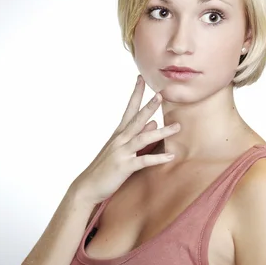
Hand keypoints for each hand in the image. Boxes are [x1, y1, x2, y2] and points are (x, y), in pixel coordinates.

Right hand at [72, 75, 179, 205]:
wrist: (88, 185)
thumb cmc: (105, 167)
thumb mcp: (120, 148)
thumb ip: (137, 135)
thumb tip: (153, 122)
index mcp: (119, 134)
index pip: (129, 109)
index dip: (136, 94)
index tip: (141, 79)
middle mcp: (120, 139)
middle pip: (136, 119)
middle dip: (149, 106)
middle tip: (161, 94)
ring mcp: (122, 152)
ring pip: (143, 138)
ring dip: (161, 132)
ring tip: (177, 126)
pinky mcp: (124, 166)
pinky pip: (144, 161)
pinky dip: (158, 158)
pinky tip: (171, 156)